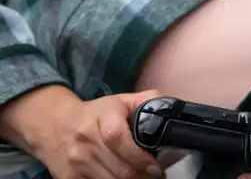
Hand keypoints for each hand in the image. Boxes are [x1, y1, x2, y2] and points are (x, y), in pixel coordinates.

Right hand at [36, 89, 164, 178]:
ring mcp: (76, 160)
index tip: (157, 167)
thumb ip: (149, 101)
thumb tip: (174, 110)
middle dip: (142, 175)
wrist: (54, 125)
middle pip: (118, 168)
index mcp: (102, 116)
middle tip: (156, 175)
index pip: (117, 138)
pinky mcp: (68, 177)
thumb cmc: (98, 113)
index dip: (139, 157)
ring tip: (145, 178)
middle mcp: (86, 139)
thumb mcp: (123, 100)